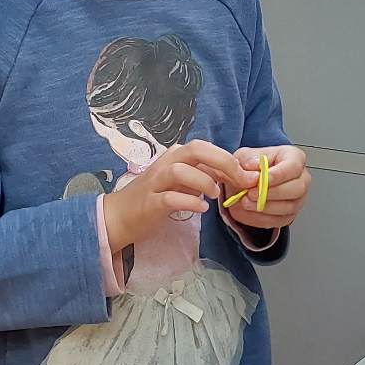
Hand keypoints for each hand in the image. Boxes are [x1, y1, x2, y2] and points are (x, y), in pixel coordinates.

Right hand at [102, 141, 246, 252]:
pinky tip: (200, 210)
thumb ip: (202, 175)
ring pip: (180, 170)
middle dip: (222, 162)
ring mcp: (155, 182)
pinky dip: (188, 202)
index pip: (205, 148)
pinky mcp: (149, 203)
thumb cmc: (153, 198)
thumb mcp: (181, 183)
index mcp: (175, 156)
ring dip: (203, 181)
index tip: (245, 175)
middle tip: (239, 180)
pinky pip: (170, 198)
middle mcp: (165, 164)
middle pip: (195, 150)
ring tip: (214, 196)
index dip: (229, 159)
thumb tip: (230, 174)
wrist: (119, 216)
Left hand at [223, 145, 310, 231]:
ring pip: (289, 207)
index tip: (261, 179)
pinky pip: (280, 220)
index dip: (278, 174)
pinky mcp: (289, 214)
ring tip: (246, 201)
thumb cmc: (250, 167)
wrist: (245, 183)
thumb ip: (248, 160)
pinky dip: (262, 218)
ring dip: (265, 206)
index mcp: (294, 158)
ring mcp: (298, 198)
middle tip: (251, 193)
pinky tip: (249, 211)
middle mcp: (302, 178)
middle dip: (272, 193)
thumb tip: (254, 166)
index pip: (294, 166)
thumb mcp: (245, 156)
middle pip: (297, 188)